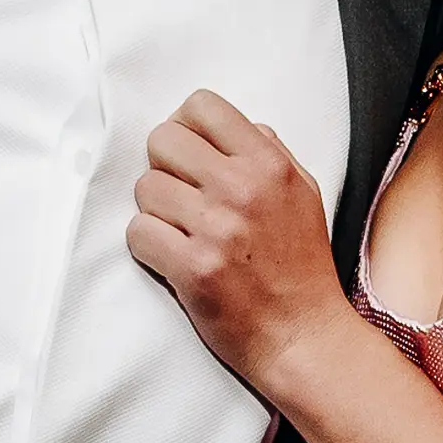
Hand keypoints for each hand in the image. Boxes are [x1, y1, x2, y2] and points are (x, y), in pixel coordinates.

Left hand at [125, 90, 350, 391]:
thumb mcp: (304, 194)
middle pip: (162, 140)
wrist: (303, 335)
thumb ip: (271, 154)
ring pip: (145, 187)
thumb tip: (240, 127)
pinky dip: (148, 246)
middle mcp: (242, 188)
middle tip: (179, 196)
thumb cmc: (303, 268)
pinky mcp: (193, 268)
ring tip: (181, 232)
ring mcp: (216, 228)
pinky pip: (138, 232)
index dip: (184, 127)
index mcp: (269, 164)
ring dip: (155, 211)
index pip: (201, 106)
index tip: (187, 154)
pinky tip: (173, 258)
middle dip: (163, 166)